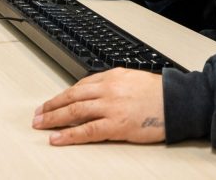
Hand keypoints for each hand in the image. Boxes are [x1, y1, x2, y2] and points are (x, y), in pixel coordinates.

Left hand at [32, 69, 164, 145]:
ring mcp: (111, 107)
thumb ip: (113, 83)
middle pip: (72, 97)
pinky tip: (57, 138)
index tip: (52, 102)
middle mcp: (108, 89)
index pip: (80, 86)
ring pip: (75, 112)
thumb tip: (96, 91)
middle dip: (52, 106)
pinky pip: (87, 130)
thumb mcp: (133, 78)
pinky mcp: (116, 125)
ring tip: (41, 125)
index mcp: (112, 76)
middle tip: (38, 114)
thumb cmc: (159, 92)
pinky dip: (69, 135)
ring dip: (54, 119)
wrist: (177, 101)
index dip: (63, 95)